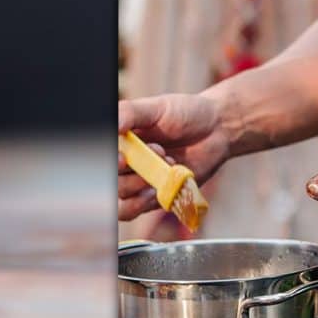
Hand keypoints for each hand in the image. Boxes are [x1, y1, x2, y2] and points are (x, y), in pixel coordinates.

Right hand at [118, 93, 230, 220]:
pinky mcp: (155, 197)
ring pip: (119, 201)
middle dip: (128, 174)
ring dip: (138, 188)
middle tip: (158, 151)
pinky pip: (135, 210)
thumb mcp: (158, 107)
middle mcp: (124, 163)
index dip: (107, 164)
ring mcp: (138, 182)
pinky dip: (144, 202)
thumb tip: (113, 125)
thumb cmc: (186, 114)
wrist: (218, 129)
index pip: (99, 159)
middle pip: (108, 183)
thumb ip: (131, 113)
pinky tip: (161, 186)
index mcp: (119, 141)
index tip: (124, 159)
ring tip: (166, 165)